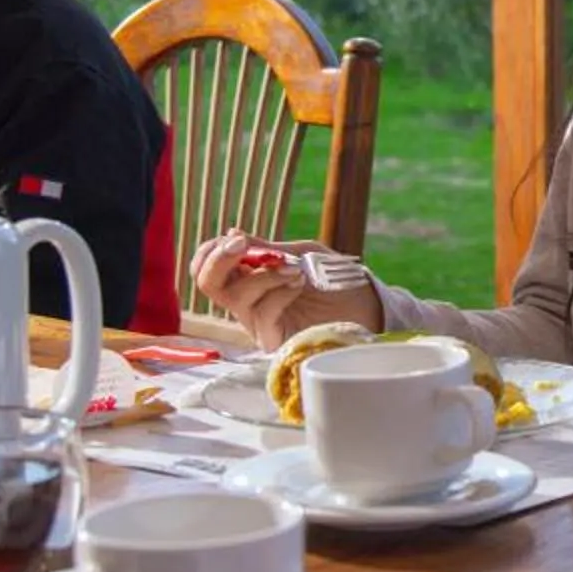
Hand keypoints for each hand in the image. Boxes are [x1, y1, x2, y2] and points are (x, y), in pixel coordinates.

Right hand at [186, 233, 379, 346]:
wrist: (365, 303)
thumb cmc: (332, 278)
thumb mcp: (299, 253)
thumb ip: (266, 248)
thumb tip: (231, 233)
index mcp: (247, 277)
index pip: (207, 267)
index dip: (212, 251)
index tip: (236, 239)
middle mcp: (246, 301)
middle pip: (206, 283)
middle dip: (219, 260)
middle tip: (243, 246)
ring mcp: (257, 322)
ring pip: (235, 296)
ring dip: (265, 274)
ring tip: (296, 270)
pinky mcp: (274, 339)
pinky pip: (262, 314)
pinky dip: (280, 292)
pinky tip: (299, 284)